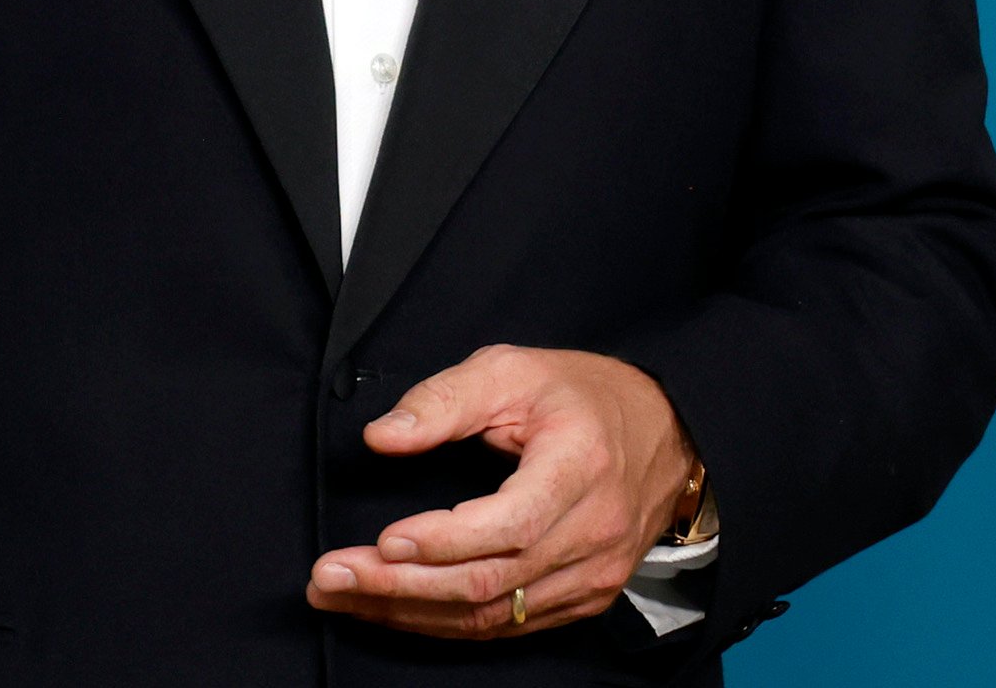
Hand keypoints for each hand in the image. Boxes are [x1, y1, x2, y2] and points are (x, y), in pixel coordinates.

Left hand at [305, 345, 696, 639]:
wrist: (666, 434)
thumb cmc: (581, 396)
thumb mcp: (512, 369)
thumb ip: (443, 399)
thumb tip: (381, 437)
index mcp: (579, 468)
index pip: (509, 526)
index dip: (442, 541)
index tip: (381, 541)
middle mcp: (592, 533)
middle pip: (488, 581)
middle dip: (398, 586)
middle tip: (328, 578)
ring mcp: (592, 575)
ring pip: (490, 615)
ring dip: (407, 611)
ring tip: (341, 596)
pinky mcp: (583, 598)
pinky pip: (505, 625)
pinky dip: (442, 622)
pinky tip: (393, 608)